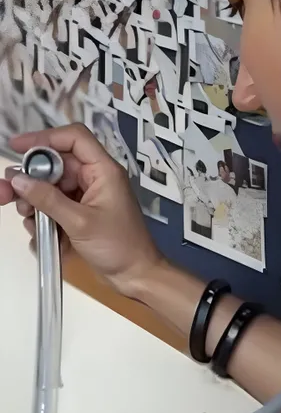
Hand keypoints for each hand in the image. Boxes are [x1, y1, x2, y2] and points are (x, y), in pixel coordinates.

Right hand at [0, 124, 161, 295]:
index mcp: (103, 171)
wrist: (135, 275)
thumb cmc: (119, 246)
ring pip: (51, 189)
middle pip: (55, 166)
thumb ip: (47, 199)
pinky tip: (44, 238)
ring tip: (32, 222)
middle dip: (31, 180)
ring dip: (35, 204)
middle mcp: (95, 179)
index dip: (44, 137)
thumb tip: (19, 180)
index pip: (74, 139)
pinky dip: (45, 220)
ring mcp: (87, 197)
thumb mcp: (80, 222)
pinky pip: (54, 208)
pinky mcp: (80, 214)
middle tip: (8, 194)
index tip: (17, 146)